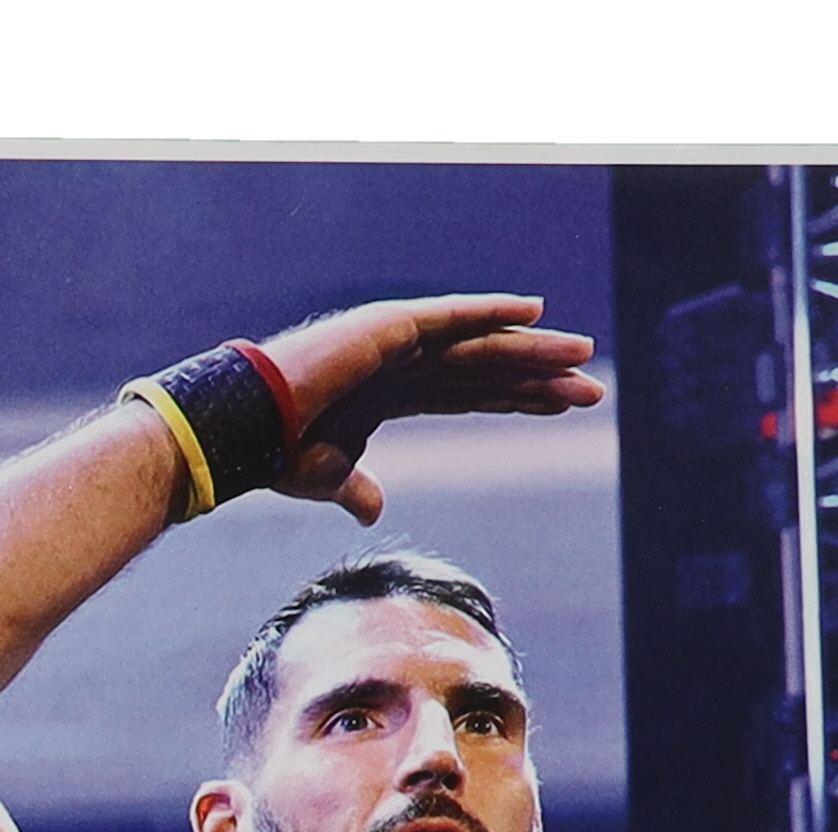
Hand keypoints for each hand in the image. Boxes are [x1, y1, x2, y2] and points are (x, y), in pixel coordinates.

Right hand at [259, 295, 604, 523]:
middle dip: (540, 380)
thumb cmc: (278, 454)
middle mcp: (402, 360)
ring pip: (480, 345)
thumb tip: (373, 514)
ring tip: (583, 356)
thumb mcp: (331, 480)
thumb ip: (359, 491)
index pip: (471, 394)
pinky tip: (534, 312)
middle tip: (591, 391)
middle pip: (487, 369)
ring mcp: (397, 340)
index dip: (518, 399)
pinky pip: (452, 318)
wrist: (246, 430)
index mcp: (392, 392)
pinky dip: (492, 312)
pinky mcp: (389, 327)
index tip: (560, 407)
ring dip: (533, 350)